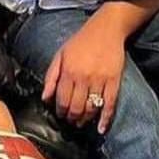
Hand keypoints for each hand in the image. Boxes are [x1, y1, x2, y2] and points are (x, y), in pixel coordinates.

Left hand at [42, 12, 125, 134]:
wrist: (106, 29)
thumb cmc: (81, 41)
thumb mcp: (60, 54)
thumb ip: (51, 76)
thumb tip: (45, 98)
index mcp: (69, 71)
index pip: (62, 99)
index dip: (60, 111)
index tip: (60, 114)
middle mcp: (83, 77)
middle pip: (76, 107)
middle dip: (72, 118)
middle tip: (71, 121)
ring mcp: (100, 79)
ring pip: (91, 108)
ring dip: (85, 119)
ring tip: (82, 122)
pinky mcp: (114, 81)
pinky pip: (109, 104)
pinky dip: (105, 118)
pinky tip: (100, 128)